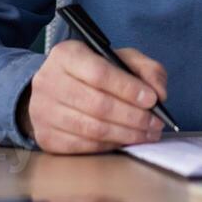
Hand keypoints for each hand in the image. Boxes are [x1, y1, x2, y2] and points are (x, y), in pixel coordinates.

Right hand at [21, 40, 167, 153]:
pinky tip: (125, 141)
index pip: (99, 73)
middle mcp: (48, 81)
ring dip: (126, 135)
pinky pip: (84, 146)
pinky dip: (110, 146)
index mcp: (66, 54)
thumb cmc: (91, 72)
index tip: (152, 99)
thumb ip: (144, 68)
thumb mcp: (118, 58)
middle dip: (133, 117)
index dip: (128, 89)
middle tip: (155, 123)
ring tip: (146, 134)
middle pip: (97, 104)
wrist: (53, 89)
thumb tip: (158, 92)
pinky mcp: (46, 136)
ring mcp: (43, 111)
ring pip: (92, 129)